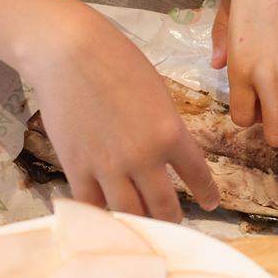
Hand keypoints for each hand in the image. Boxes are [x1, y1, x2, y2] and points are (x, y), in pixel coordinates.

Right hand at [23, 10, 220, 221]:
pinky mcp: (77, 169)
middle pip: (164, 207)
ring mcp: (108, 167)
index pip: (198, 175)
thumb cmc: (115, 59)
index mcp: (170, 133)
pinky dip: (102, 214)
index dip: (206, 194)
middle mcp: (144, 158)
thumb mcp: (156, 91)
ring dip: (140, 223)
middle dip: (172, 219)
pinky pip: (93, 206)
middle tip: (172, 221)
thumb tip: (166, 153)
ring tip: (142, 225)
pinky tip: (107, 214)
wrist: (67, 51)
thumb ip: (165, 127)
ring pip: (131, 214)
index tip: (210, 203)